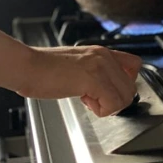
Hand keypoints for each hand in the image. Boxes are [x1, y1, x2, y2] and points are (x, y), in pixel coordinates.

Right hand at [17, 46, 141, 116]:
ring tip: (88, 99)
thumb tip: (107, 89)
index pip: (134, 66)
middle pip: (132, 86)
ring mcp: (101, 66)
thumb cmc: (45, 69)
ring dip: (109, 105)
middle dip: (116, 100)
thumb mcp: (79, 64)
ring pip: (126, 96)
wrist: (27, 66)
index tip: (109, 91)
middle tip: (95, 99)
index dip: (125, 84)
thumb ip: (96, 72)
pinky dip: (102, 110)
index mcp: (102, 52)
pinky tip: (84, 101)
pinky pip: (113, 103)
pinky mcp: (94, 78)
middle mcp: (105, 56)